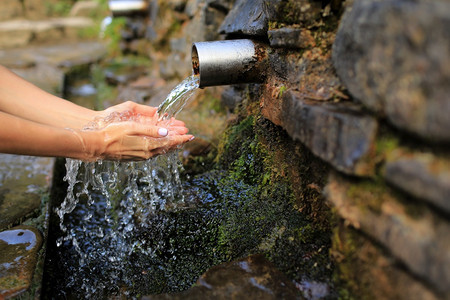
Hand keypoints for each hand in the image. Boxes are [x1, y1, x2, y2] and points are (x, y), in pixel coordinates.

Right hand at [76, 105, 193, 160]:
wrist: (96, 146)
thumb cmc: (111, 134)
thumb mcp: (131, 127)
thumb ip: (150, 130)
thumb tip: (166, 131)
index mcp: (147, 145)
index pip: (169, 142)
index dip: (181, 138)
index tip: (190, 135)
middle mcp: (146, 153)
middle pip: (166, 147)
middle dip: (177, 141)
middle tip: (187, 137)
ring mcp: (140, 157)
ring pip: (159, 151)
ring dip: (169, 145)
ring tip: (177, 141)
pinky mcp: (134, 157)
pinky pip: (152, 153)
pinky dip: (159, 148)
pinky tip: (159, 145)